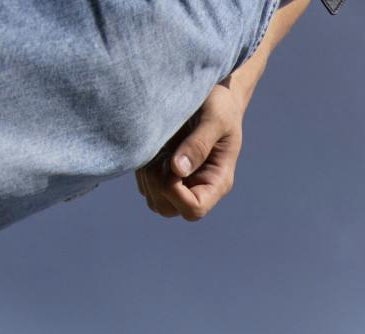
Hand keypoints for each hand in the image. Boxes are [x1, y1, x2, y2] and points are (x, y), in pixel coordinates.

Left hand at [136, 82, 246, 220]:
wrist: (215, 93)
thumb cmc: (220, 103)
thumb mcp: (215, 119)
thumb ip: (198, 144)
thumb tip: (177, 170)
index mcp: (217, 181)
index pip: (194, 209)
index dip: (176, 193)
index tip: (171, 165)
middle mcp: (199, 186)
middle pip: (170, 210)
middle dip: (157, 187)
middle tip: (159, 158)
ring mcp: (182, 182)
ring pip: (155, 201)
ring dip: (148, 179)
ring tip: (156, 150)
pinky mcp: (167, 172)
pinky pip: (146, 186)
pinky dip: (143, 171)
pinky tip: (152, 148)